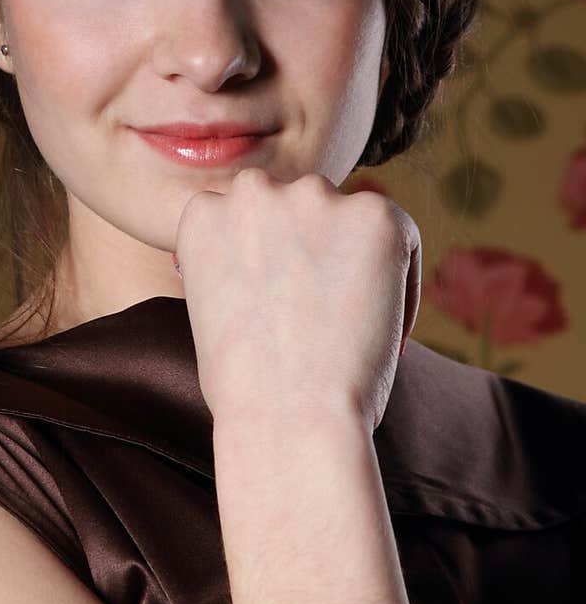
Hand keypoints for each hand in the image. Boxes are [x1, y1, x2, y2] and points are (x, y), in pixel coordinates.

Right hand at [173, 168, 420, 433]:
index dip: (273, 259)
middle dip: (315, 251)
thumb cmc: (245, 387)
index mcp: (204, 214)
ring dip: (355, 259)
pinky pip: (398, 235)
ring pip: (347, 219)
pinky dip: (399, 278)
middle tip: (327, 312)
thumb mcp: (215, 310)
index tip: (287, 301)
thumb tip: (283, 267)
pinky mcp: (373, 214)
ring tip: (357, 323)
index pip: (249, 217)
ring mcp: (314, 197)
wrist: (287, 412)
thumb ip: (242, 269)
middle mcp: (254, 191)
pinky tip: (386, 327)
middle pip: (299, 209)